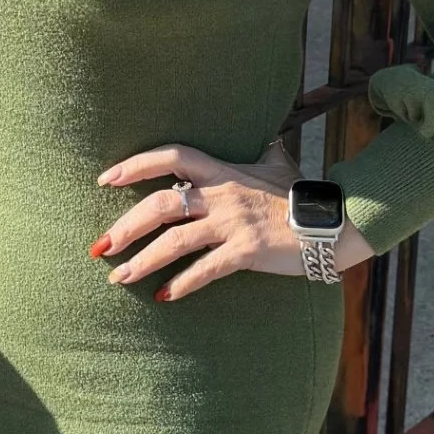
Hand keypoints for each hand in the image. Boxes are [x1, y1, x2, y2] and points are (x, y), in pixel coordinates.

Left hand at [90, 142, 369, 301]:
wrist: (334, 222)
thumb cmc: (301, 195)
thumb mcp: (277, 164)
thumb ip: (261, 151)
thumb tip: (264, 137)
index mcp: (224, 170)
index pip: (172, 156)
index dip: (136, 164)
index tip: (105, 178)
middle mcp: (223, 194)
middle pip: (161, 203)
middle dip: (125, 226)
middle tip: (99, 246)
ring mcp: (234, 223)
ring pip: (176, 239)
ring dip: (142, 260)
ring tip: (117, 277)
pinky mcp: (247, 252)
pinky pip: (206, 269)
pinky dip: (182, 283)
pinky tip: (163, 296)